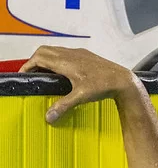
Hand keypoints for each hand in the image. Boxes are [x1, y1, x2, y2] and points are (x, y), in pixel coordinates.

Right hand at [19, 46, 136, 124]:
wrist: (123, 80)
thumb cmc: (104, 85)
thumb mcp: (81, 97)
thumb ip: (63, 105)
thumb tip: (49, 116)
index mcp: (65, 61)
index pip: (39, 57)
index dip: (29, 65)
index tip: (24, 74)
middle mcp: (71, 54)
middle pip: (44, 51)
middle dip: (35, 61)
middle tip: (32, 73)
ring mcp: (79, 53)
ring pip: (55, 50)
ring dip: (47, 59)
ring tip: (45, 72)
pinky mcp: (86, 55)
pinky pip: (66, 52)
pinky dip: (58, 59)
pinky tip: (63, 71)